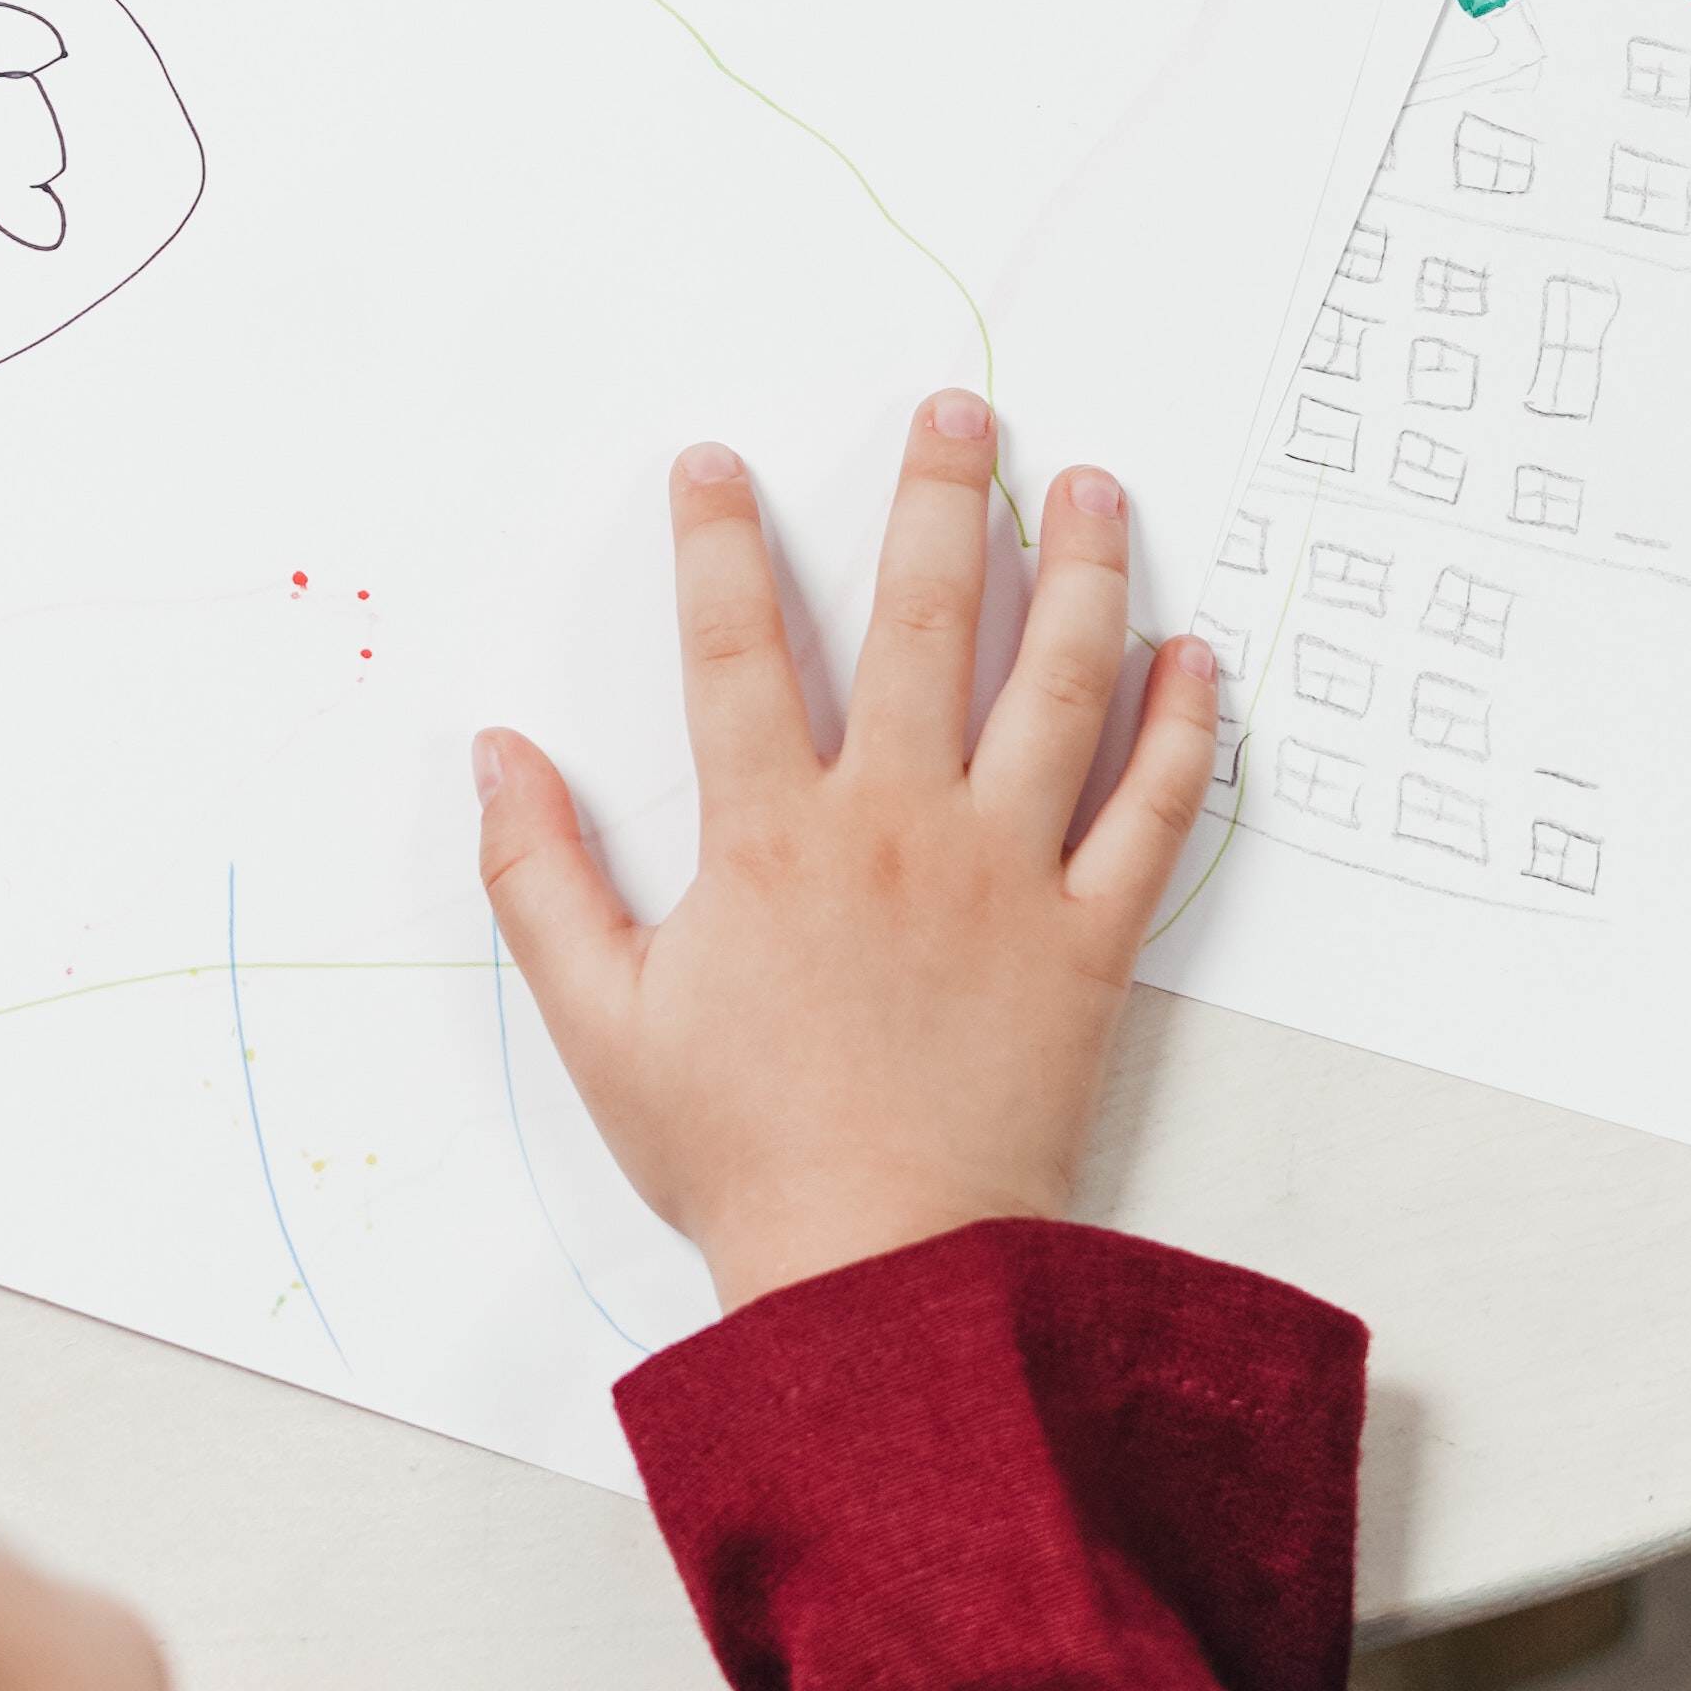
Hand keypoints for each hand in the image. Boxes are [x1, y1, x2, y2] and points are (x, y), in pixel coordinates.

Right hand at [472, 391, 1221, 1311]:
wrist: (886, 1279)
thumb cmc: (740, 1154)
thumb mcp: (599, 1020)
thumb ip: (537, 876)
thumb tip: (495, 753)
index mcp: (772, 835)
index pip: (734, 645)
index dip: (718, 541)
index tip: (717, 461)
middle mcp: (896, 825)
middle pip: (922, 621)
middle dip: (941, 498)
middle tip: (964, 410)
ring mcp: (1005, 876)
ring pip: (1056, 688)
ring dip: (1081, 573)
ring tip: (1097, 487)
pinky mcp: (1090, 943)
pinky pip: (1151, 816)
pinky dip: (1182, 730)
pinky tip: (1195, 656)